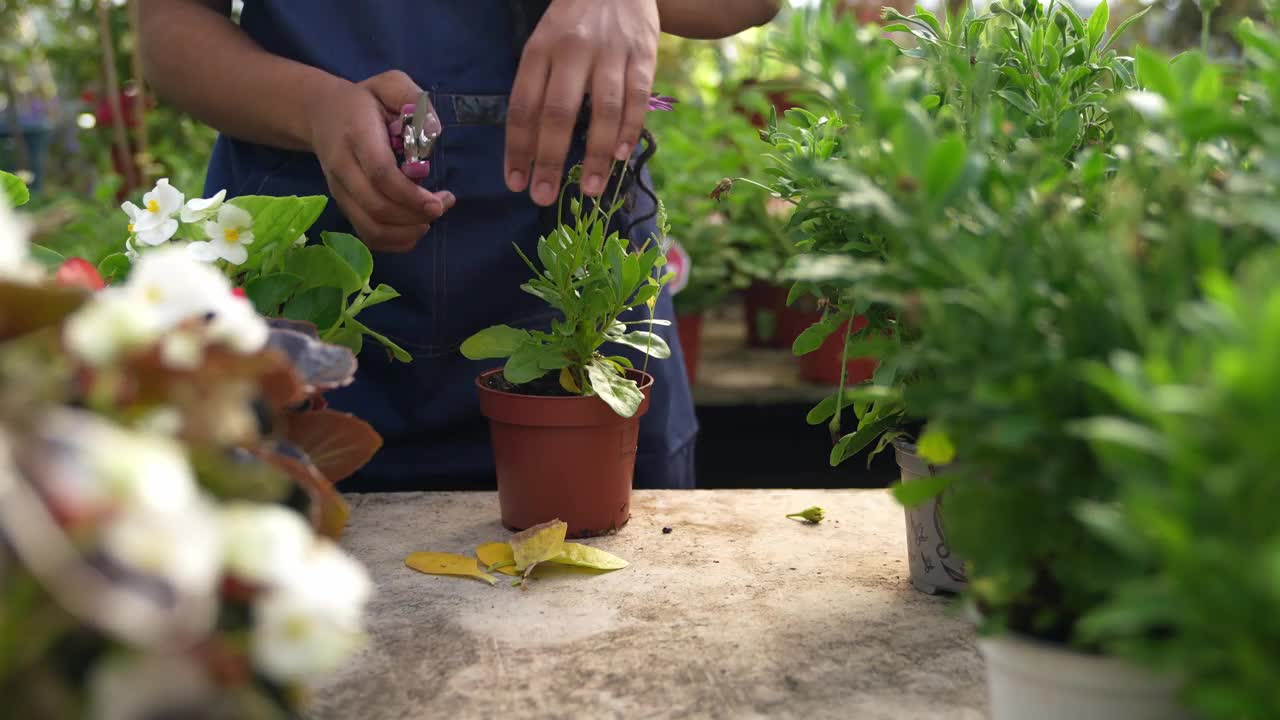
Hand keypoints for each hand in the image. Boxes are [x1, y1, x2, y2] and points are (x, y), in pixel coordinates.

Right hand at [306, 70, 455, 251]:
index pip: (380, 174)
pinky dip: (394, 242)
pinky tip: (415, 229)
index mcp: (357, 136)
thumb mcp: (389, 83)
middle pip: (377, 207)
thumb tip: (433, 132)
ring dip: (407, 233)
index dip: (410, 195)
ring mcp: (340, 190)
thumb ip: (413, 98)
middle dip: (416, 215)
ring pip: (371, 227)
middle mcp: (343, 168)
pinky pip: (367, 235)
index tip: (439, 202)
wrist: (320, 113)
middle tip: (443, 205)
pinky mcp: (344, 205)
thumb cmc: (364, 101)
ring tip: (430, 218)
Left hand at [505, 0, 659, 206]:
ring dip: (594, 155)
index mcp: (540, 49)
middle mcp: (572, 50)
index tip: (515, 182)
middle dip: (549, 159)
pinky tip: (619, 156)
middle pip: (558, 112)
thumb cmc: (574, 22)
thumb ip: (539, 87)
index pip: (523, 105)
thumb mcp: (545, 43)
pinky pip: (637, 98)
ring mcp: (610, 52)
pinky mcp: (643, 54)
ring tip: (588, 189)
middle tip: (543, 197)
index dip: (518, 148)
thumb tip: (529, 148)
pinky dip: (629, 130)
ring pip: (602, 110)